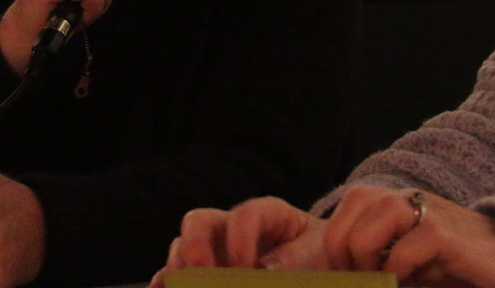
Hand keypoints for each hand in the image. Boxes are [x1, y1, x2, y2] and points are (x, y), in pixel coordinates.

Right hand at [151, 197, 326, 287]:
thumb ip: (293, 260)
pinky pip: (176, 276)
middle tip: (202, 273)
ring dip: (179, 270)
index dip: (241, 237)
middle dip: (196, 246)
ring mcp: (215, 252)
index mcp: (270, 216)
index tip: (246, 267)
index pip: (247, 214)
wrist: (328, 265)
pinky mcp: (206, 274)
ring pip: (182, 249)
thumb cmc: (327, 259)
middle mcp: (234, 229)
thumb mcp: (319, 255)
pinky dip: (166, 284)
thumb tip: (260, 271)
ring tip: (183, 286)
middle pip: (200, 222)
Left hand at [325, 186, 494, 287]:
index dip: (333, 244)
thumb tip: (333, 274)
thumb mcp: (404, 260)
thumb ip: (374, 260)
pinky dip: (399, 269)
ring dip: (367, 256)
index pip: (345, 207)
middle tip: (358, 279)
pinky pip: (411, 246)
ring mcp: (430, 213)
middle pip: (353, 207)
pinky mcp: (449, 236)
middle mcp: (408, 199)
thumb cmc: (451, 263)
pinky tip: (408, 282)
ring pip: (379, 218)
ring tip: (379, 280)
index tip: (342, 275)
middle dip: (343, 252)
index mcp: (392, 202)